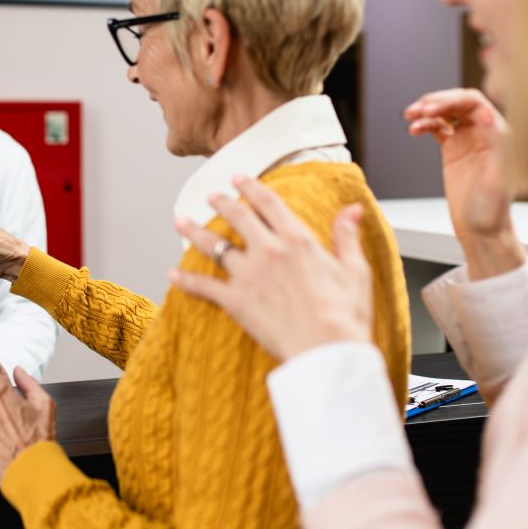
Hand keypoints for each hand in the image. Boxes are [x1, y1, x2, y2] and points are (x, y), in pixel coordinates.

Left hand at [169, 176, 373, 361]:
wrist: (327, 350)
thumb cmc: (345, 315)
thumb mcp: (355, 270)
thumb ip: (347, 236)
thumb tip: (353, 209)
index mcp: (298, 240)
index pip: (268, 203)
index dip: (251, 187)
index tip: (238, 178)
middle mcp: (269, 250)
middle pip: (236, 217)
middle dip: (220, 202)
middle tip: (210, 197)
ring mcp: (249, 275)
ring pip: (213, 245)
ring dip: (194, 231)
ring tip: (180, 221)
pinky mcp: (235, 301)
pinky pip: (203, 286)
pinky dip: (185, 280)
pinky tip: (172, 274)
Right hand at [404, 88, 525, 278]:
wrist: (480, 230)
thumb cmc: (491, 211)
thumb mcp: (496, 182)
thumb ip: (496, 152)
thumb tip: (490, 122)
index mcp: (498, 134)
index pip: (475, 103)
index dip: (454, 100)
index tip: (434, 110)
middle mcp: (484, 132)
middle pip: (459, 102)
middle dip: (437, 101)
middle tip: (418, 109)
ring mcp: (467, 139)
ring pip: (446, 112)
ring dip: (427, 110)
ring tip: (409, 115)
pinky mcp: (453, 149)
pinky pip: (437, 127)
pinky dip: (424, 124)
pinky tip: (413, 129)